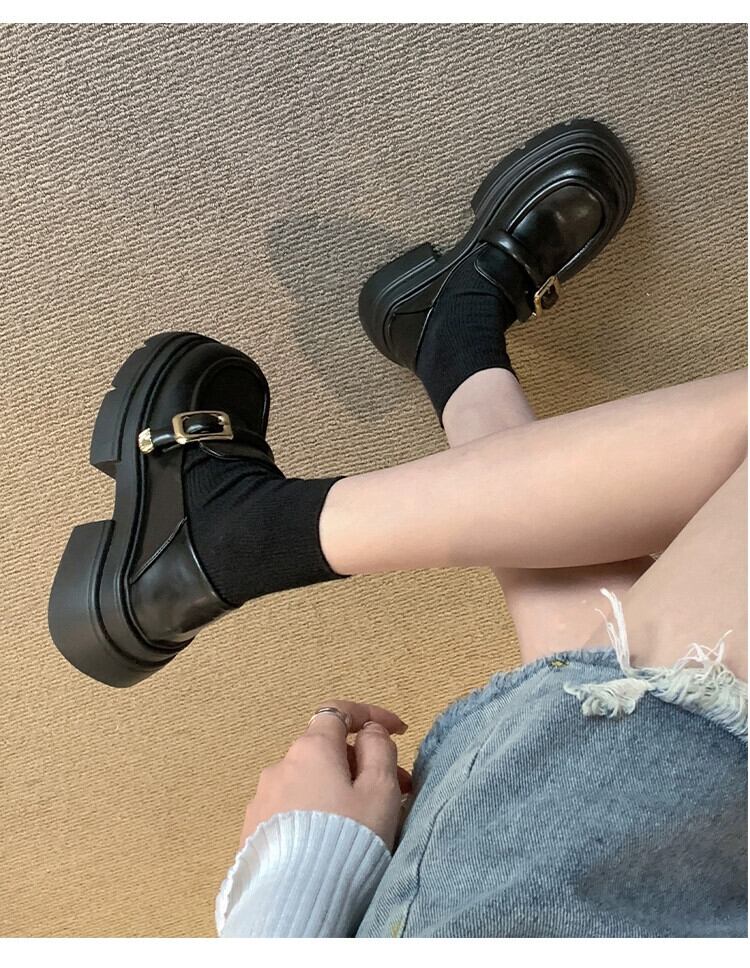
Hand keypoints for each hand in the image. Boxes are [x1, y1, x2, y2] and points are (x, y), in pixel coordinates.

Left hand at [240, 700, 411, 852]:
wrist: (297, 901)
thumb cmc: (347, 840)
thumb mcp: (380, 790)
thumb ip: (379, 749)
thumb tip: (369, 731)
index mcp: (311, 749)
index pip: (340, 712)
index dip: (372, 715)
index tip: (397, 730)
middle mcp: (280, 766)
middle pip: (327, 750)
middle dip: (362, 763)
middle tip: (396, 790)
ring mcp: (262, 799)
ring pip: (309, 781)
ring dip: (339, 789)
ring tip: (365, 821)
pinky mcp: (253, 830)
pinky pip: (292, 808)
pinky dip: (316, 811)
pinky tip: (332, 838)